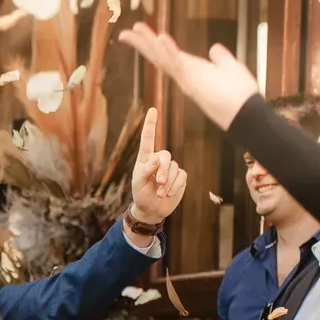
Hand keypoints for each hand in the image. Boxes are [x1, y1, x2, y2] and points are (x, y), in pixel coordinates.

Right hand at [119, 25, 260, 133]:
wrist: (246, 112)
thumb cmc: (240, 93)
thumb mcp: (230, 68)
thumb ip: (220, 58)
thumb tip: (214, 48)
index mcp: (192, 70)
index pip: (168, 55)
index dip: (155, 44)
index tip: (141, 33)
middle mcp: (184, 75)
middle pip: (159, 56)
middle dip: (142, 44)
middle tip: (125, 33)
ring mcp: (187, 78)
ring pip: (163, 58)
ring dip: (149, 43)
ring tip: (135, 29)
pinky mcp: (193, 80)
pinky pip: (178, 63)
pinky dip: (169, 50)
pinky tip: (160, 37)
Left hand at [128, 107, 187, 226]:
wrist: (151, 210)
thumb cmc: (141, 195)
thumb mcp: (138, 183)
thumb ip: (145, 171)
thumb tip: (156, 160)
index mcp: (146, 158)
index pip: (148, 139)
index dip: (151, 124)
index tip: (153, 110)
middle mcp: (159, 160)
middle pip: (165, 156)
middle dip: (163, 170)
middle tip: (159, 183)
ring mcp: (170, 168)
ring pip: (174, 167)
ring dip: (168, 182)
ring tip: (161, 193)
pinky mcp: (180, 177)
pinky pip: (181, 176)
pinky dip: (175, 186)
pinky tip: (169, 194)